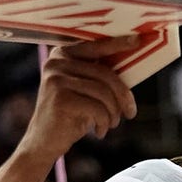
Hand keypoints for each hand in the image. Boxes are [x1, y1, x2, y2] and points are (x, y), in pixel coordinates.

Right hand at [18, 36, 138, 160]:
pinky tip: (99, 131)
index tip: (137, 41)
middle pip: (105, 74)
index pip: (95, 47)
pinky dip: (104, 122)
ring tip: (111, 124)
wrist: (44, 141)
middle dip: (123, 96)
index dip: (117, 44)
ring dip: (114, 112)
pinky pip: (97, 108)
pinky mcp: (60, 99)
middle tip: (130, 112)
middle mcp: (56, 63)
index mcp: (62, 54)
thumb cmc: (71, 114)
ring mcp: (56, 79)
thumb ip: (99, 75)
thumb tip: (132, 61)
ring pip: (103, 92)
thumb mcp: (84, 89)